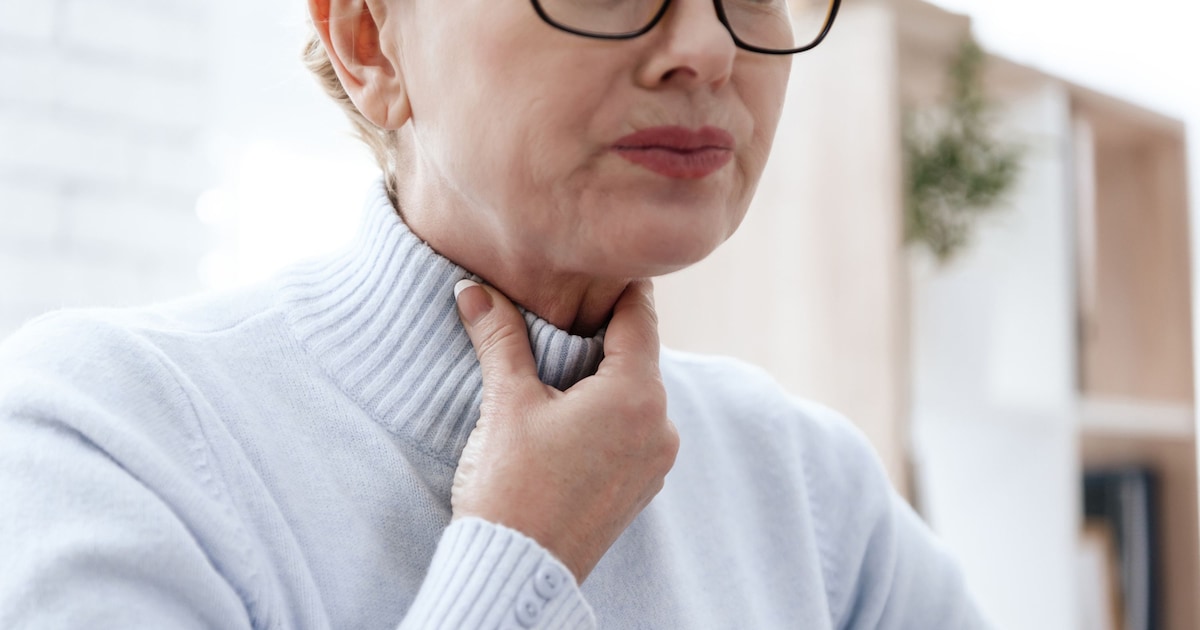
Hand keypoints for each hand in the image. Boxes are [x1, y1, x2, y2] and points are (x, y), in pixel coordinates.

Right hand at [450, 279, 678, 582]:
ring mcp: (655, 461)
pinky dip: (607, 414)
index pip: (639, 315)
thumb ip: (500, 338)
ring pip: (635, 395)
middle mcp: (661, 426)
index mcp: (637, 395)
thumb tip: (474, 289)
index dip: (618, 283)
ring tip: (557, 368)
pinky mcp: (641, 488)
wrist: (517, 572)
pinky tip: (567, 417)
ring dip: (603, 377)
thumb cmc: (511, 488)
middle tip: (563, 308)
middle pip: (638, 355)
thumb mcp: (506, 403)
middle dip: (601, 333)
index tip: (600, 261)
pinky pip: (632, 431)